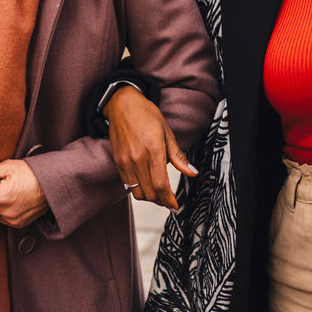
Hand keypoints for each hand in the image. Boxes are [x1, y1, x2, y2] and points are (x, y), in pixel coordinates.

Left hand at [0, 159, 49, 227]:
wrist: (56, 185)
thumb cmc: (33, 172)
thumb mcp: (8, 166)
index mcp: (2, 197)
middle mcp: (5, 213)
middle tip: (0, 181)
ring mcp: (11, 221)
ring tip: (10, 188)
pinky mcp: (17, 224)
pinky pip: (1, 216)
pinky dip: (3, 207)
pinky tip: (15, 197)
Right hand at [104, 85, 197, 210]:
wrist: (122, 105)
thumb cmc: (146, 115)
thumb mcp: (167, 132)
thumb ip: (178, 156)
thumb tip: (192, 172)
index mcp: (153, 150)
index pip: (161, 185)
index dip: (169, 199)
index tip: (175, 205)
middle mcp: (138, 159)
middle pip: (150, 193)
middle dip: (162, 201)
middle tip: (170, 202)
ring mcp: (126, 162)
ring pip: (138, 193)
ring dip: (150, 198)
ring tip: (160, 196)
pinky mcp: (118, 163)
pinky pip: (128, 186)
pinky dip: (139, 190)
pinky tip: (147, 186)